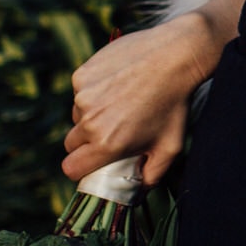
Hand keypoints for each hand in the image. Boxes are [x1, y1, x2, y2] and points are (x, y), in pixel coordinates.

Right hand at [61, 0, 243, 183]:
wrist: (174, 56)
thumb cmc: (174, 104)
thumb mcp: (171, 147)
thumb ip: (152, 175)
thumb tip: (139, 189)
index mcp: (107, 144)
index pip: (71, 168)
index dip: (80, 168)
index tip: (91, 162)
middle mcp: (90, 122)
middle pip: (71, 144)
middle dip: (86, 143)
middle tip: (110, 132)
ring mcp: (83, 96)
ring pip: (76, 115)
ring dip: (91, 115)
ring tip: (120, 103)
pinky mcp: (82, 75)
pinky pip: (80, 91)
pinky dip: (93, 91)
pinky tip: (117, 83)